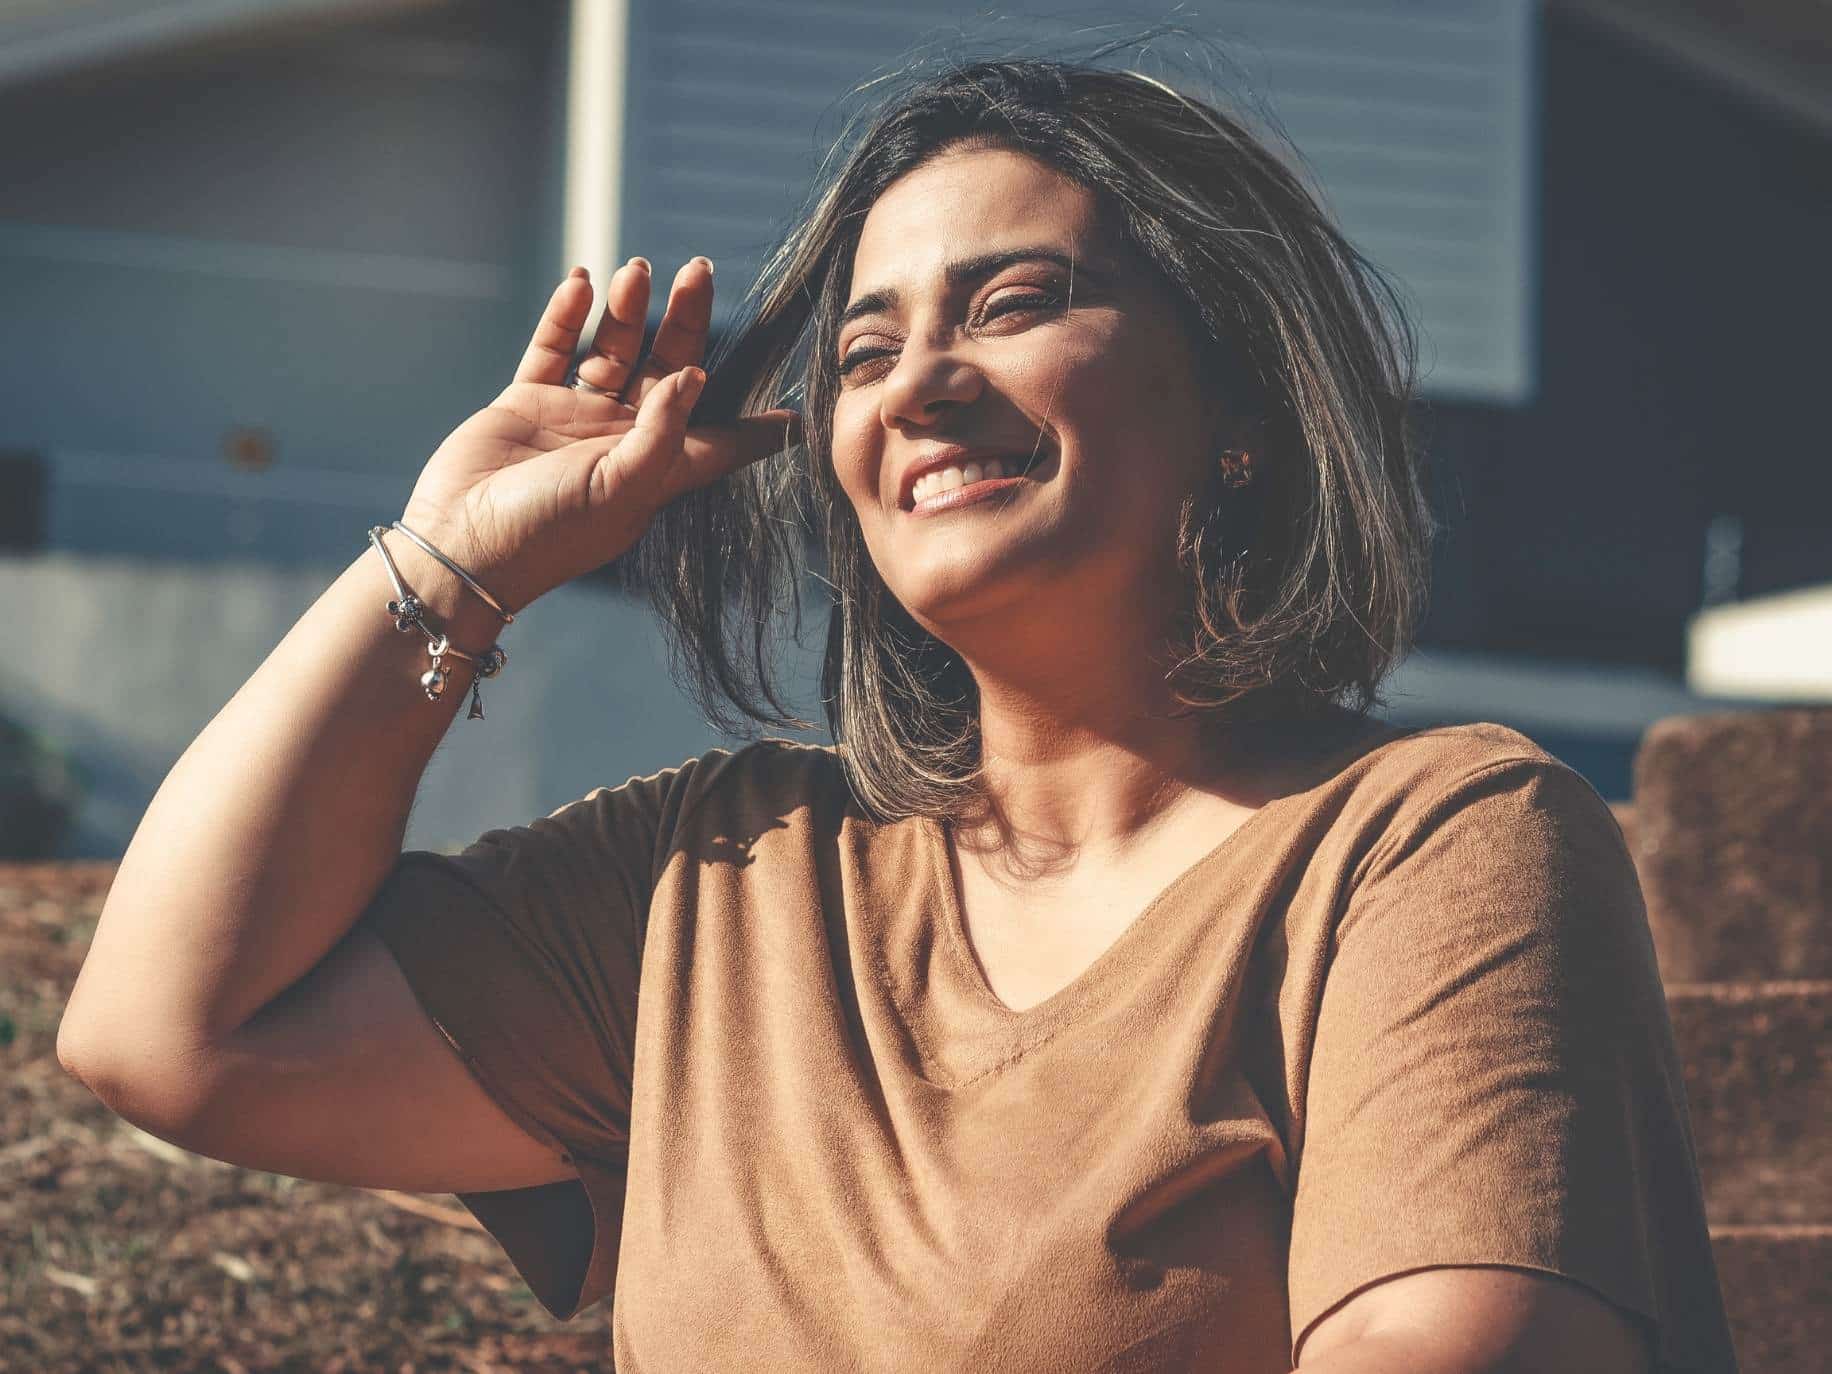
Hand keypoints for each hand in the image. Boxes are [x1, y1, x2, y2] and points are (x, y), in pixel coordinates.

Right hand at [399, 257, 799, 610]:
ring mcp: (574, 418)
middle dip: (686, 321)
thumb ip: (664, 432)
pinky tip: (583, 281)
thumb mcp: (621, 488)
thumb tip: (696, 374)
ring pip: (613, 351)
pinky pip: (553, 349)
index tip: (795, 414)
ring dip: (627, 309)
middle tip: (700, 270)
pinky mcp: (526, 404)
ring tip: (639, 268)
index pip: (719, 441)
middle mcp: (621, 439)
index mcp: (656, 469)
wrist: (462, 547)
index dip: (755, 429)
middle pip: (668, 368)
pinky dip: (567, 315)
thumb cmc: (548, 533)